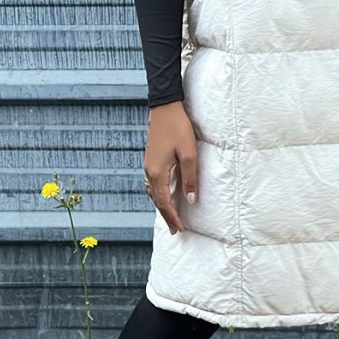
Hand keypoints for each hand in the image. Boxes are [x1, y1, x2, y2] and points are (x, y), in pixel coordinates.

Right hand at [143, 101, 198, 234]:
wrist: (165, 107)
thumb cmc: (178, 128)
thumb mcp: (189, 153)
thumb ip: (190, 178)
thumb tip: (190, 201)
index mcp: (157, 172)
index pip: (164, 202)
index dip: (172, 217)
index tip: (181, 228)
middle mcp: (149, 171)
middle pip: (157, 200)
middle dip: (167, 216)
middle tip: (176, 230)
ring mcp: (148, 165)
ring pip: (153, 192)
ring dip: (162, 206)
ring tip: (171, 217)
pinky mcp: (151, 159)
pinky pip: (153, 184)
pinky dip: (159, 195)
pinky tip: (166, 196)